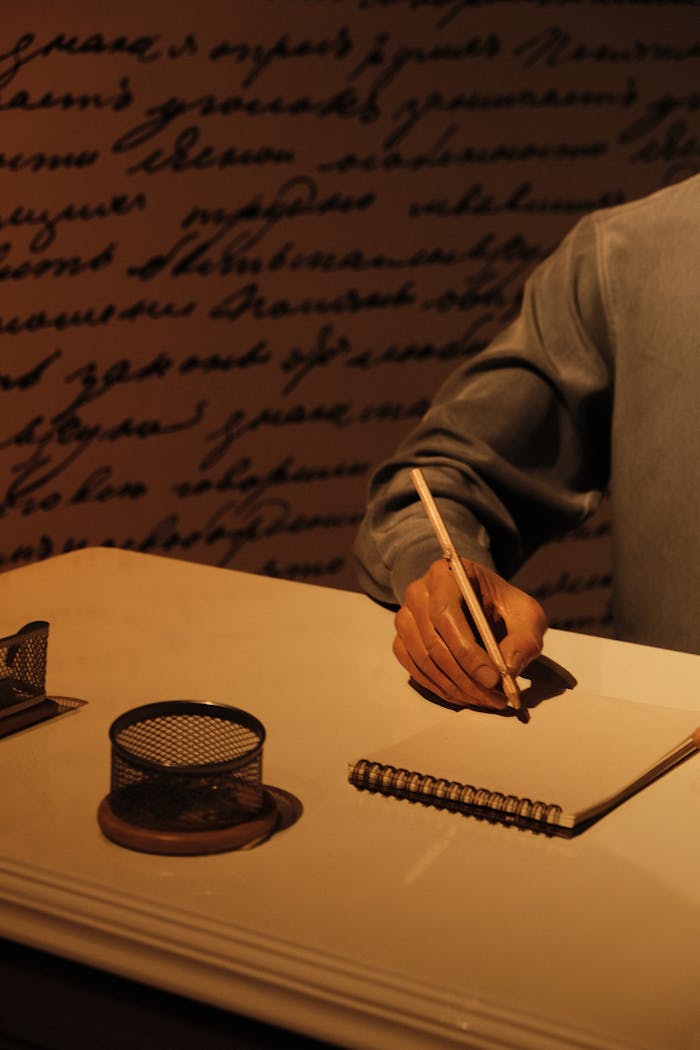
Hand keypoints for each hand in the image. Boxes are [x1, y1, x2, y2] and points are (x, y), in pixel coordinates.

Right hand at [393, 557, 546, 709]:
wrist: (484, 606)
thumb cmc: (504, 606)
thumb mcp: (527, 615)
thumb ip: (524, 639)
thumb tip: (508, 669)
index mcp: (446, 573)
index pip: (446, 614)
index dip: (467, 651)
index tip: (494, 678)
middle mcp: (418, 592)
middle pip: (433, 642)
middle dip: (466, 677)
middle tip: (495, 697)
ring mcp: (405, 618)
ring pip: (425, 661)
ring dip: (457, 687)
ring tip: (487, 699)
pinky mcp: (403, 641)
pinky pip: (416, 671)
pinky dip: (442, 689)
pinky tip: (467, 695)